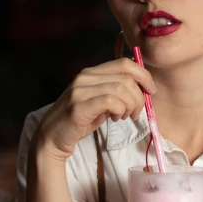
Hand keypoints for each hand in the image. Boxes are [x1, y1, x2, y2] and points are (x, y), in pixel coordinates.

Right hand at [33, 58, 155, 161]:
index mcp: (91, 72)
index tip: (151, 91)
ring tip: (124, 116)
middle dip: (138, 96)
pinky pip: (110, 101)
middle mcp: (85, 77)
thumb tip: (142, 89)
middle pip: (126, 77)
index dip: (143, 75)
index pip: (124, 63)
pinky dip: (119, 110)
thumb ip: (117, 92)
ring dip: (130, 105)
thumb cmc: (80, 120)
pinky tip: (115, 118)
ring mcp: (80, 90)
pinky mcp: (78, 106)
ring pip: (121, 89)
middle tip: (135, 112)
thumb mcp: (100, 102)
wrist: (52, 138)